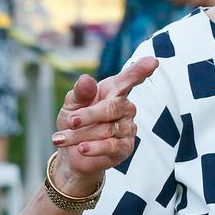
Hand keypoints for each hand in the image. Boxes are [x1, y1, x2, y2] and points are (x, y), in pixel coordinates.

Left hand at [50, 56, 157, 194]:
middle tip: (70, 121)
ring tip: (61, 139)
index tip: (153, 62)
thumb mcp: (71, 104)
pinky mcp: (126, 147)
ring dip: (80, 134)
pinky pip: (111, 146)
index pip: (129, 78)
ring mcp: (128, 127)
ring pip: (106, 129)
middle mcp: (126, 107)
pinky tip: (81, 149)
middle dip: (87, 115)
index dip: (141, 70)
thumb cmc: (74, 122)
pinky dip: (94, 147)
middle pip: (111, 107)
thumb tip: (87, 79)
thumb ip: (80, 92)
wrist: (71, 152)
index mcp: (114, 90)